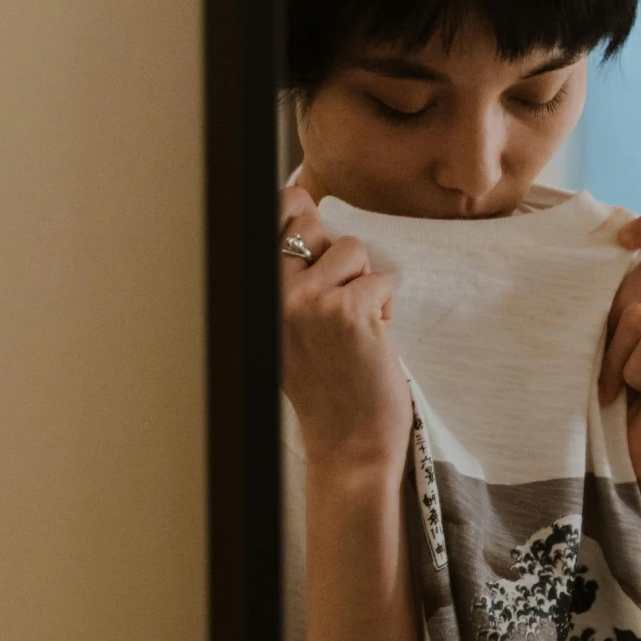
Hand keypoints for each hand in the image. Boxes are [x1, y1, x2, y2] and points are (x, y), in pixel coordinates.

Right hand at [279, 185, 411, 478]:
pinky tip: (369, 342)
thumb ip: (289, 272)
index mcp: (256, 294)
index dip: (302, 215)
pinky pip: (380, 281)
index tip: (314, 248)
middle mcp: (274, 293)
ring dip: (365, 285)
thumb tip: (300, 197)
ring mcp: (308, 300)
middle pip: (316, 224)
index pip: (278, 211)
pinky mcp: (348, 311)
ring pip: (353, 250)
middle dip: (338, 258)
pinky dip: (384, 310)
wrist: (349, 443)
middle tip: (337, 308)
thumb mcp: (288, 328)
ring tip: (354, 328)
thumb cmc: (326, 386)